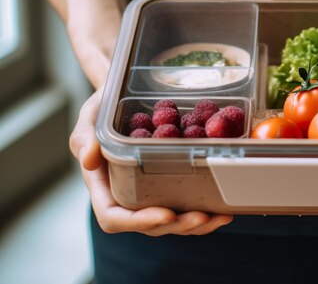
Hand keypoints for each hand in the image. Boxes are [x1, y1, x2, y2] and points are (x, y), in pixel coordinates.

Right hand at [70, 90, 233, 235]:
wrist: (124, 100)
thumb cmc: (102, 108)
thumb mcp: (88, 116)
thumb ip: (84, 137)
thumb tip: (89, 160)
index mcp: (103, 187)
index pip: (114, 217)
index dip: (138, 221)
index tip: (165, 213)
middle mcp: (127, 196)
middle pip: (149, 226)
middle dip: (177, 225)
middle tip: (202, 217)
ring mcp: (149, 194)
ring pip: (171, 222)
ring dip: (196, 225)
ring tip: (220, 217)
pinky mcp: (169, 187)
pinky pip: (184, 206)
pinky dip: (205, 211)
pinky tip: (225, 208)